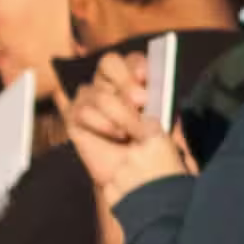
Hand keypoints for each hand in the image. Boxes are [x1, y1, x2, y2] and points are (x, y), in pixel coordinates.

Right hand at [66, 54, 192, 208]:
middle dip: (125, 81)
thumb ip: (157, 103)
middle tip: (141, 101)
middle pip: (108, 62)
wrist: (140, 183)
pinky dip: (100, 123)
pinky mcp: (77, 119)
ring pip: (98, 91)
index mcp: (140, 83)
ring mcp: (94, 101)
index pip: (133, 60)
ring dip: (118, 113)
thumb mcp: (166, 126)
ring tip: (130, 134)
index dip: (136, 64)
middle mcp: (115, 86)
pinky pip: (80, 109)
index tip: (145, 77)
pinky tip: (115, 137)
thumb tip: (144, 91)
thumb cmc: (157, 154)